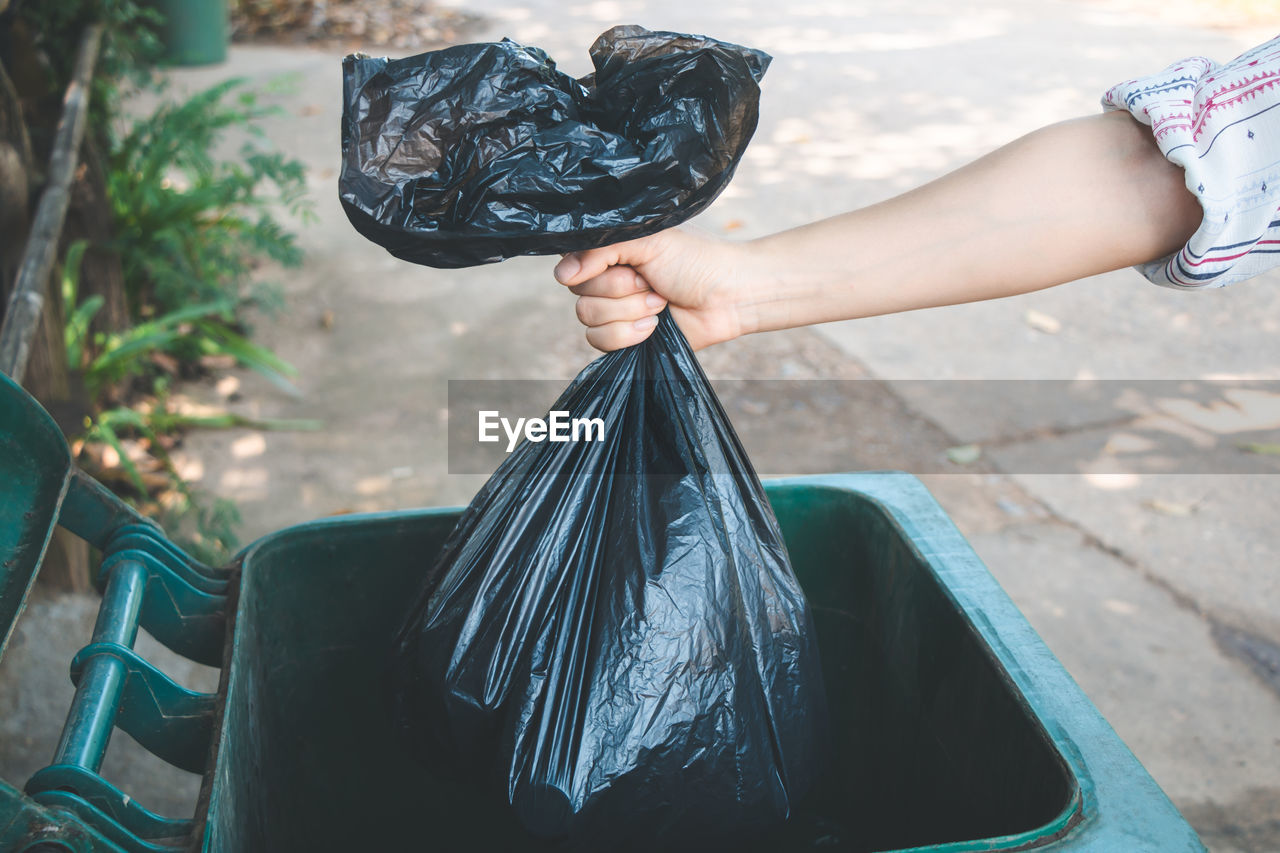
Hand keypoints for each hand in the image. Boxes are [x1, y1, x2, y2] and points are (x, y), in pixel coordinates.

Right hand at [553, 228, 752, 350]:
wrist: (729, 296)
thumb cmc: (696, 259)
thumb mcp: (648, 240)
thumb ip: (601, 250)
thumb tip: (561, 275)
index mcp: (611, 250)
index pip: (571, 260)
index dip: (591, 269)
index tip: (624, 265)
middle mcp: (607, 279)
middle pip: (579, 294)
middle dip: (620, 291)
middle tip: (652, 283)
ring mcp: (615, 310)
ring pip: (588, 319)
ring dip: (628, 312)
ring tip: (660, 303)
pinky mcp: (625, 337)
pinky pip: (600, 341)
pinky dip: (629, 334)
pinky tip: (655, 326)